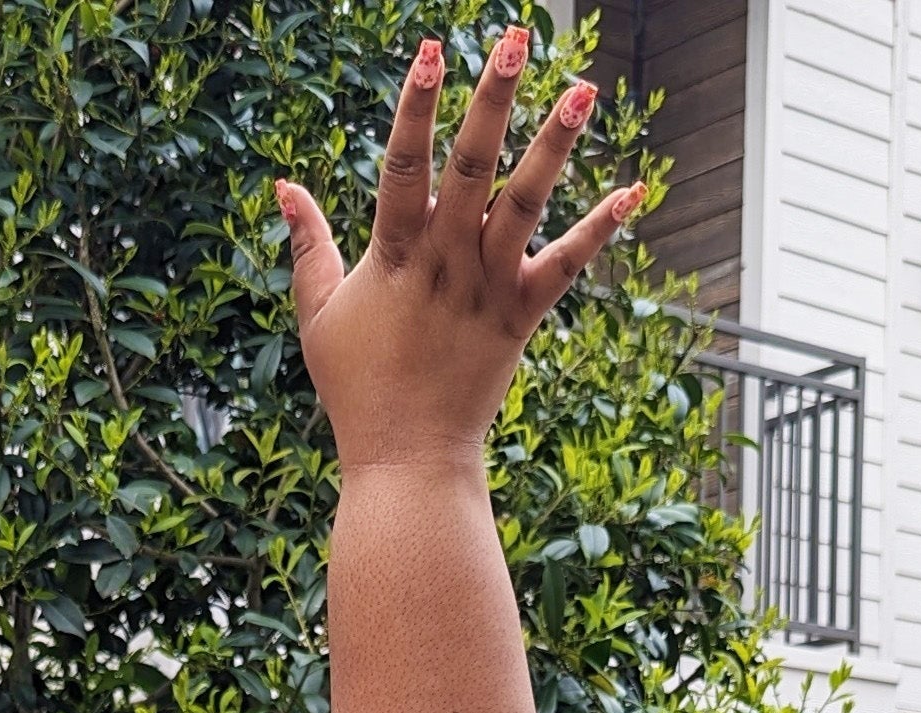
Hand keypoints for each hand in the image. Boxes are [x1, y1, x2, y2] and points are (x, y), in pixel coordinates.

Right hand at [277, 32, 643, 473]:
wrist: (406, 462)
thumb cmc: (358, 389)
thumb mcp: (319, 315)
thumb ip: (307, 246)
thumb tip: (285, 185)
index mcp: (393, 254)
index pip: (404, 164)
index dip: (417, 104)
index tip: (431, 49)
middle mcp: (444, 262)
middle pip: (472, 166)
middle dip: (492, 98)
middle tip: (515, 37)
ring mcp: (486, 288)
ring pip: (525, 203)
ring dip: (554, 144)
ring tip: (583, 89)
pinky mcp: (520, 317)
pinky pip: (567, 266)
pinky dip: (601, 230)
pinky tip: (635, 190)